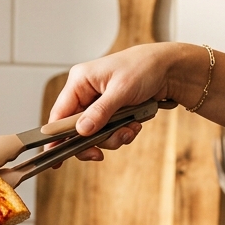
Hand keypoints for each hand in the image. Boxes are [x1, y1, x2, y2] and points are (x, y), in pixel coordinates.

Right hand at [50, 43, 186, 161]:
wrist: (169, 68)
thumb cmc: (144, 67)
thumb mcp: (122, 89)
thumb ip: (100, 111)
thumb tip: (81, 130)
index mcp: (80, 81)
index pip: (59, 114)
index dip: (55, 137)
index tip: (55, 157)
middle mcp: (85, 93)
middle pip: (76, 129)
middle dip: (94, 140)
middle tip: (100, 152)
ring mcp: (98, 103)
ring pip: (95, 133)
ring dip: (113, 137)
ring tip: (130, 129)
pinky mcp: (111, 111)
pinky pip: (109, 131)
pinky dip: (122, 133)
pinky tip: (134, 125)